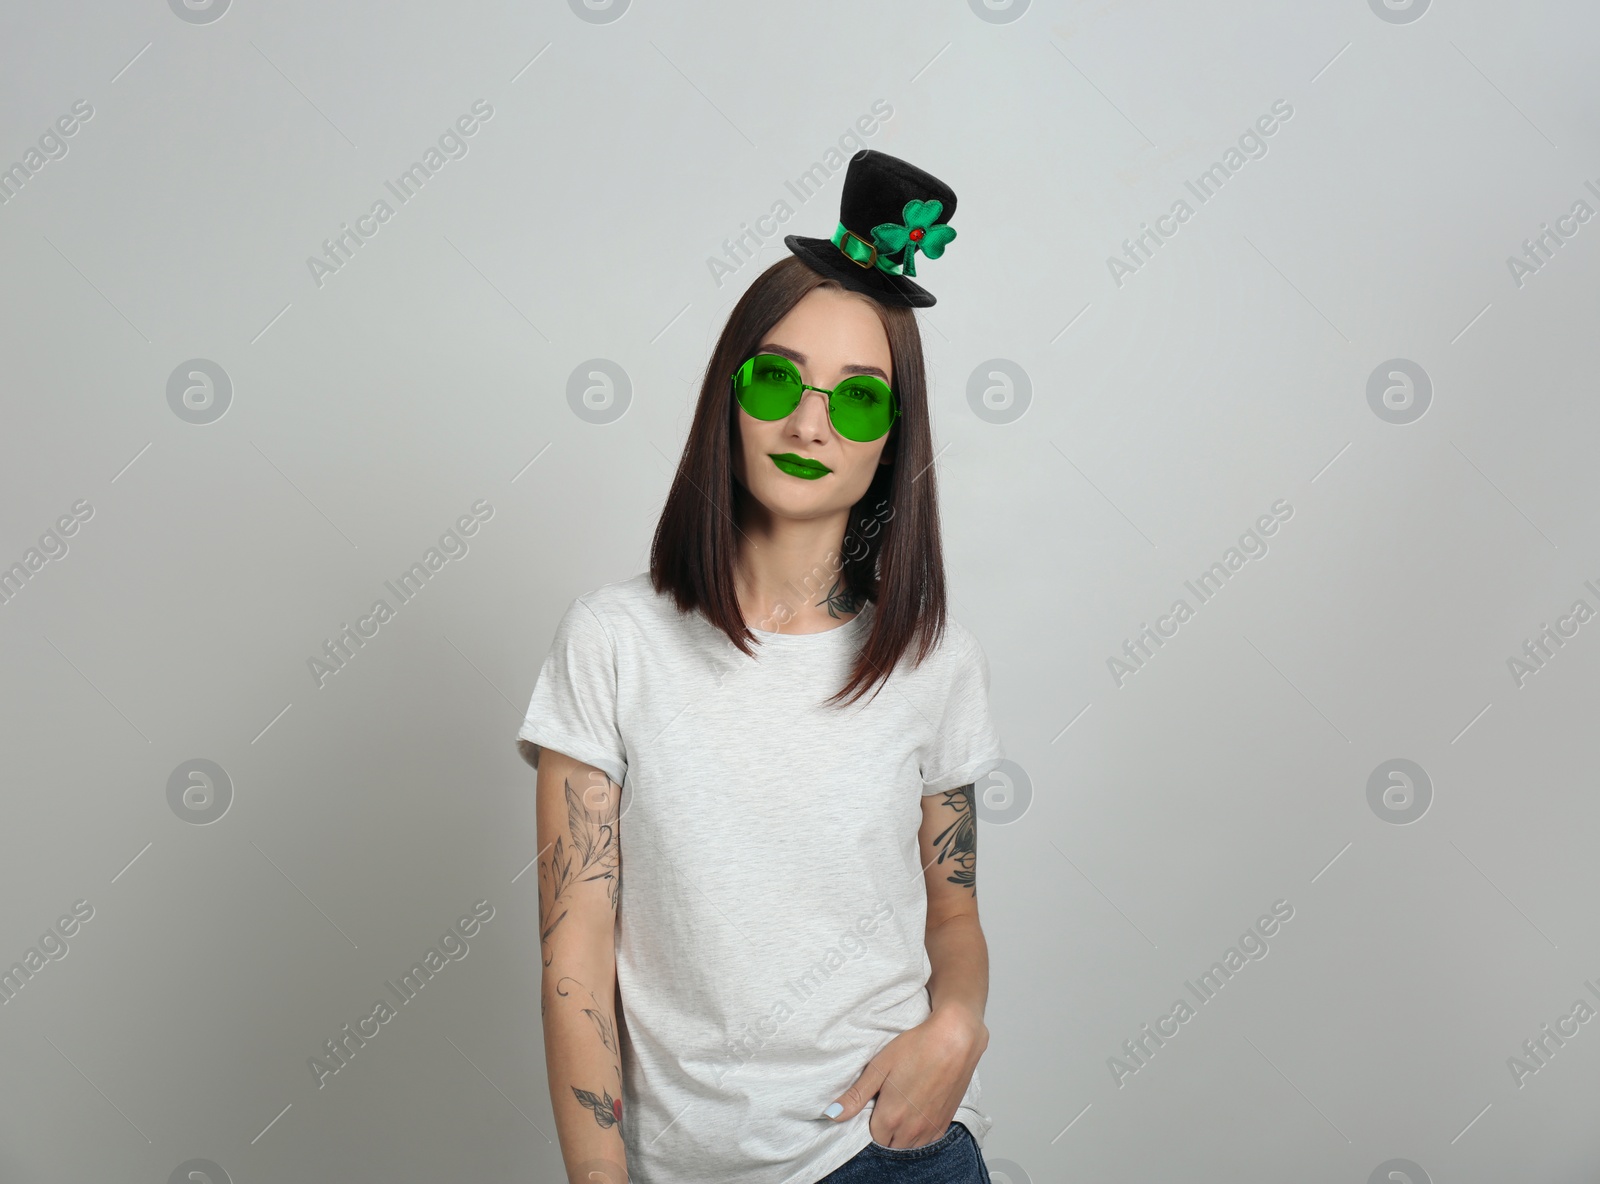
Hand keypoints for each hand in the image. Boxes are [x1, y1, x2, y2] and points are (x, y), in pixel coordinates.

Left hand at [823, 1005, 988, 1148]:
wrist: (955, 1040)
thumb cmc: (917, 1048)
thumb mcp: (879, 1067)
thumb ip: (856, 1095)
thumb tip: (832, 1114)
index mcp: (891, 1117)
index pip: (872, 1135)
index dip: (871, 1117)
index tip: (876, 1100)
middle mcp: (911, 1129)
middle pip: (889, 1143)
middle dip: (885, 1128)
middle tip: (889, 1100)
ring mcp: (929, 1128)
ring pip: (907, 1145)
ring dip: (901, 1133)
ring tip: (903, 1104)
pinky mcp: (944, 1123)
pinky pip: (926, 1141)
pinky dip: (918, 1132)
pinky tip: (918, 1109)